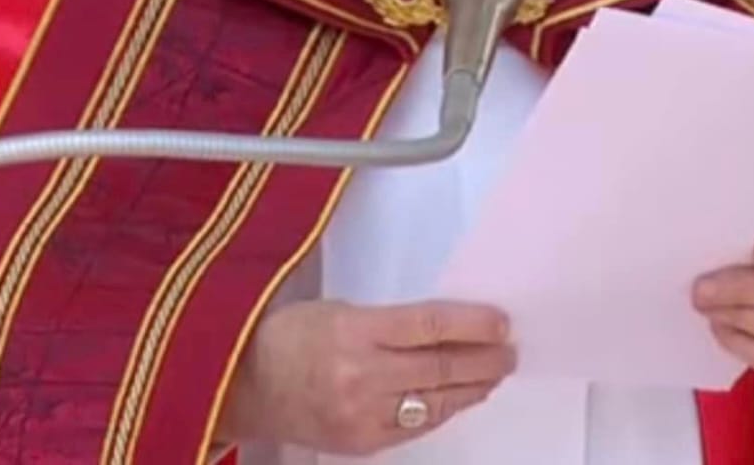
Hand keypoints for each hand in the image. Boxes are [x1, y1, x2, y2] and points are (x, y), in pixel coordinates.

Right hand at [222, 299, 515, 453]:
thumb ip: (390, 321)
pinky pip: (415, 427)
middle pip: (440, 367)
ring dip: (472, 388)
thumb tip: (446, 327)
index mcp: (354, 330)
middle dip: (484, 359)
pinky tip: (458, 398)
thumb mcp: (340, 310)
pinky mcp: (362, 443)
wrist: (244, 386)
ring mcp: (362, 415)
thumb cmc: (290, 336)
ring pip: (434, 402)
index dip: (473, 324)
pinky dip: (442, 410)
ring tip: (494, 374)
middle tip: (509, 351)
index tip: (501, 321)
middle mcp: (361, 375)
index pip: (429, 325)